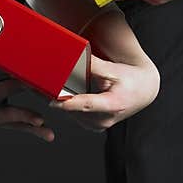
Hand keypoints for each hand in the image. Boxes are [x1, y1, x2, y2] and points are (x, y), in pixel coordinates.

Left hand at [50, 4, 158, 130]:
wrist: (144, 91)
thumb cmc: (130, 78)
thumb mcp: (113, 69)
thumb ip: (93, 65)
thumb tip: (73, 55)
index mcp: (113, 104)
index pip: (86, 105)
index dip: (68, 103)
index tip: (52, 100)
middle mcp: (106, 119)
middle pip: (75, 111)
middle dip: (58, 100)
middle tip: (39, 88)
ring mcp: (100, 125)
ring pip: (73, 115)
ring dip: (60, 104)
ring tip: (41, 90)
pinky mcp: (96, 126)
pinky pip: (76, 117)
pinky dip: (67, 107)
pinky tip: (56, 96)